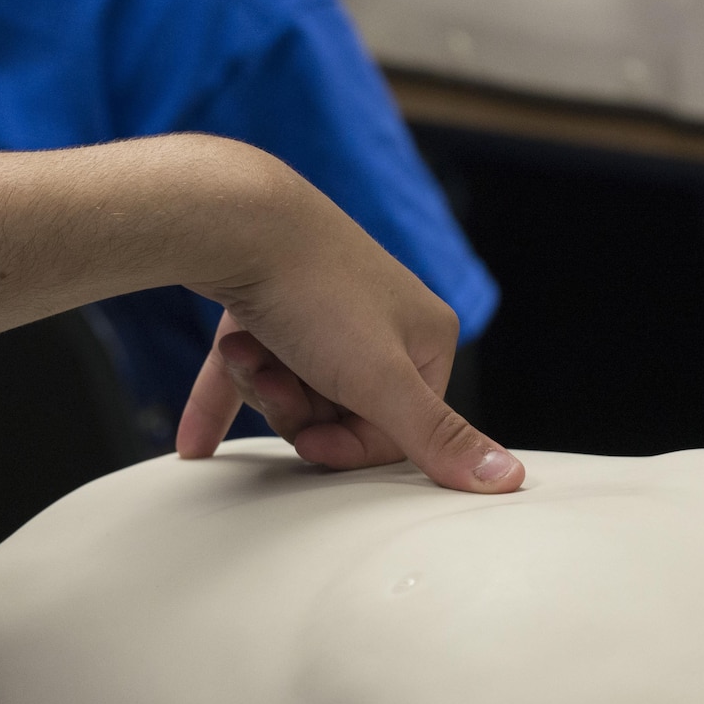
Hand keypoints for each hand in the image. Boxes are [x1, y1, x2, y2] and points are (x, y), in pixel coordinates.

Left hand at [176, 218, 523, 494]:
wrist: (234, 221)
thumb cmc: (312, 292)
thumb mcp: (379, 380)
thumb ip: (436, 438)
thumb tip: (511, 482)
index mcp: (424, 337)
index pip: (394, 432)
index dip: (344, 446)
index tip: (309, 440)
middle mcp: (378, 321)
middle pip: (337, 414)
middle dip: (294, 408)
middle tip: (273, 377)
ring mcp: (321, 312)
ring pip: (290, 392)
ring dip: (259, 385)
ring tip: (243, 349)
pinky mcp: (268, 306)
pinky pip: (247, 372)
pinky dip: (223, 399)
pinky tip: (193, 444)